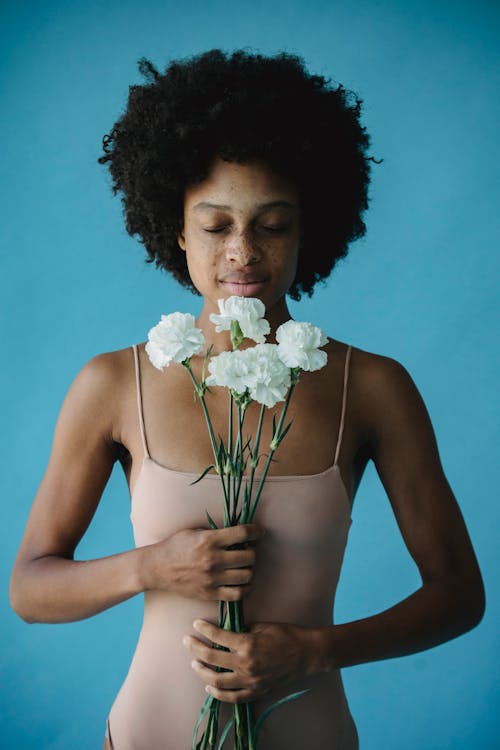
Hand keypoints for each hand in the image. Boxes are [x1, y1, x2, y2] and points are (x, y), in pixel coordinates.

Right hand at [141, 524, 264, 599]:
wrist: (156, 568)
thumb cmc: (176, 546)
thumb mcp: (195, 531)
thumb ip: (216, 532)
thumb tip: (238, 533)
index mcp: (210, 540)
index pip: (243, 533)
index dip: (256, 531)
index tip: (259, 532)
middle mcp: (213, 559)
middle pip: (249, 556)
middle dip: (253, 552)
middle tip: (249, 551)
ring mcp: (212, 578)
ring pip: (247, 576)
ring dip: (250, 570)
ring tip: (245, 566)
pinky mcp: (210, 593)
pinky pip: (238, 594)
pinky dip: (245, 588)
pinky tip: (243, 582)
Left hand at [183, 618, 322, 703]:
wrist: (306, 654)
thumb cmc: (286, 635)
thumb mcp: (262, 626)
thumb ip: (242, 629)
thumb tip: (225, 631)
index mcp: (247, 644)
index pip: (218, 636)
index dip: (204, 629)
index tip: (196, 623)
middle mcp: (246, 665)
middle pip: (212, 658)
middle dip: (196, 649)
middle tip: (187, 642)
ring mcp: (251, 681)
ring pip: (218, 681)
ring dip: (202, 673)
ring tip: (195, 664)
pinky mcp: (256, 691)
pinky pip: (233, 697)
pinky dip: (219, 694)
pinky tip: (209, 687)